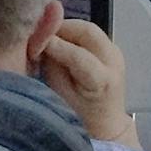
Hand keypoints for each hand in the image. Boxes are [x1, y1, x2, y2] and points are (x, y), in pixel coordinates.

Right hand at [38, 18, 137, 147]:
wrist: (106, 123)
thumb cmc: (80, 116)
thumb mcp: (60, 96)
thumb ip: (52, 66)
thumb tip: (41, 41)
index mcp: (103, 81)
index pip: (78, 55)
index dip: (54, 44)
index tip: (34, 39)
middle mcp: (114, 63)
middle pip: (88, 31)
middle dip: (61, 27)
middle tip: (39, 32)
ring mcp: (116, 53)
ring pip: (89, 28)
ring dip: (66, 28)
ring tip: (47, 36)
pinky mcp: (111, 48)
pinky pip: (90, 34)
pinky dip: (73, 33)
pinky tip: (59, 40)